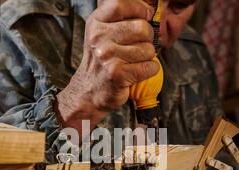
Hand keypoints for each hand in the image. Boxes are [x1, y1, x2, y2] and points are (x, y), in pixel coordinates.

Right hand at [56, 0, 159, 134]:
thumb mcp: (102, 33)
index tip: (144, 17)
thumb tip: (148, 8)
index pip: (121, 4)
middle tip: (137, 47)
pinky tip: (137, 72)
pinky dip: (149, 70)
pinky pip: (149, 67)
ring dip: (147, 57)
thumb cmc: (102, 61)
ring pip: (148, 49)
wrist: (89, 91)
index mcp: (96, 23)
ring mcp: (107, 56)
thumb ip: (120, 18)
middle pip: (142, 28)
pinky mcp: (117, 74)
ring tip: (133, 62)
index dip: (139, 9)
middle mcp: (99, 38)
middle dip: (147, 39)